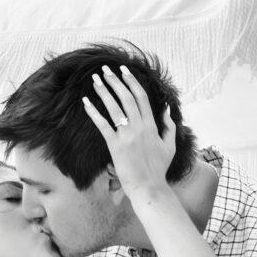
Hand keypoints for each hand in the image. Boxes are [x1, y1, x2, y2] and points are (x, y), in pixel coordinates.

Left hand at [82, 65, 175, 199]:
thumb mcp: (170, 146)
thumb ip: (169, 127)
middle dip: (115, 81)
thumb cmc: (158, 169)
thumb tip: (166, 111)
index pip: (141, 97)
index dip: (132, 81)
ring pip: (114, 107)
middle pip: (126, 97)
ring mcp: (127, 136)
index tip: (124, 70)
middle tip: (105, 70)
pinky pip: (103, 125)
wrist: (149, 187)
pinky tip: (86, 102)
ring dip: (104, 91)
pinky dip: (94, 112)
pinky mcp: (115, 146)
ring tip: (95, 80)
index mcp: (152, 125)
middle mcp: (140, 127)